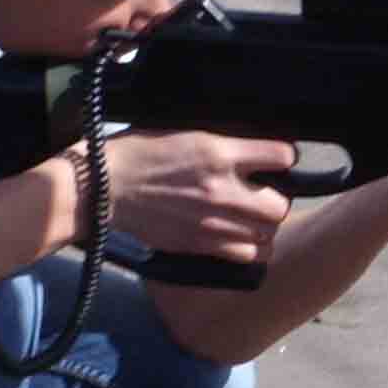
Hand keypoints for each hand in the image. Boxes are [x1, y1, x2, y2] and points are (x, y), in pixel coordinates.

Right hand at [99, 130, 298, 264]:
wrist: (104, 187)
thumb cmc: (138, 153)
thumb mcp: (183, 132)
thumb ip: (220, 144)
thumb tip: (248, 150)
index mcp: (218, 152)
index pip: (281, 157)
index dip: (283, 157)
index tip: (277, 160)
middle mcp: (222, 189)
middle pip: (280, 206)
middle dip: (276, 200)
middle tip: (263, 195)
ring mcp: (213, 221)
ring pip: (267, 234)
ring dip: (264, 227)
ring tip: (252, 220)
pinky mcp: (200, 244)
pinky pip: (244, 254)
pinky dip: (247, 248)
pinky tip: (238, 237)